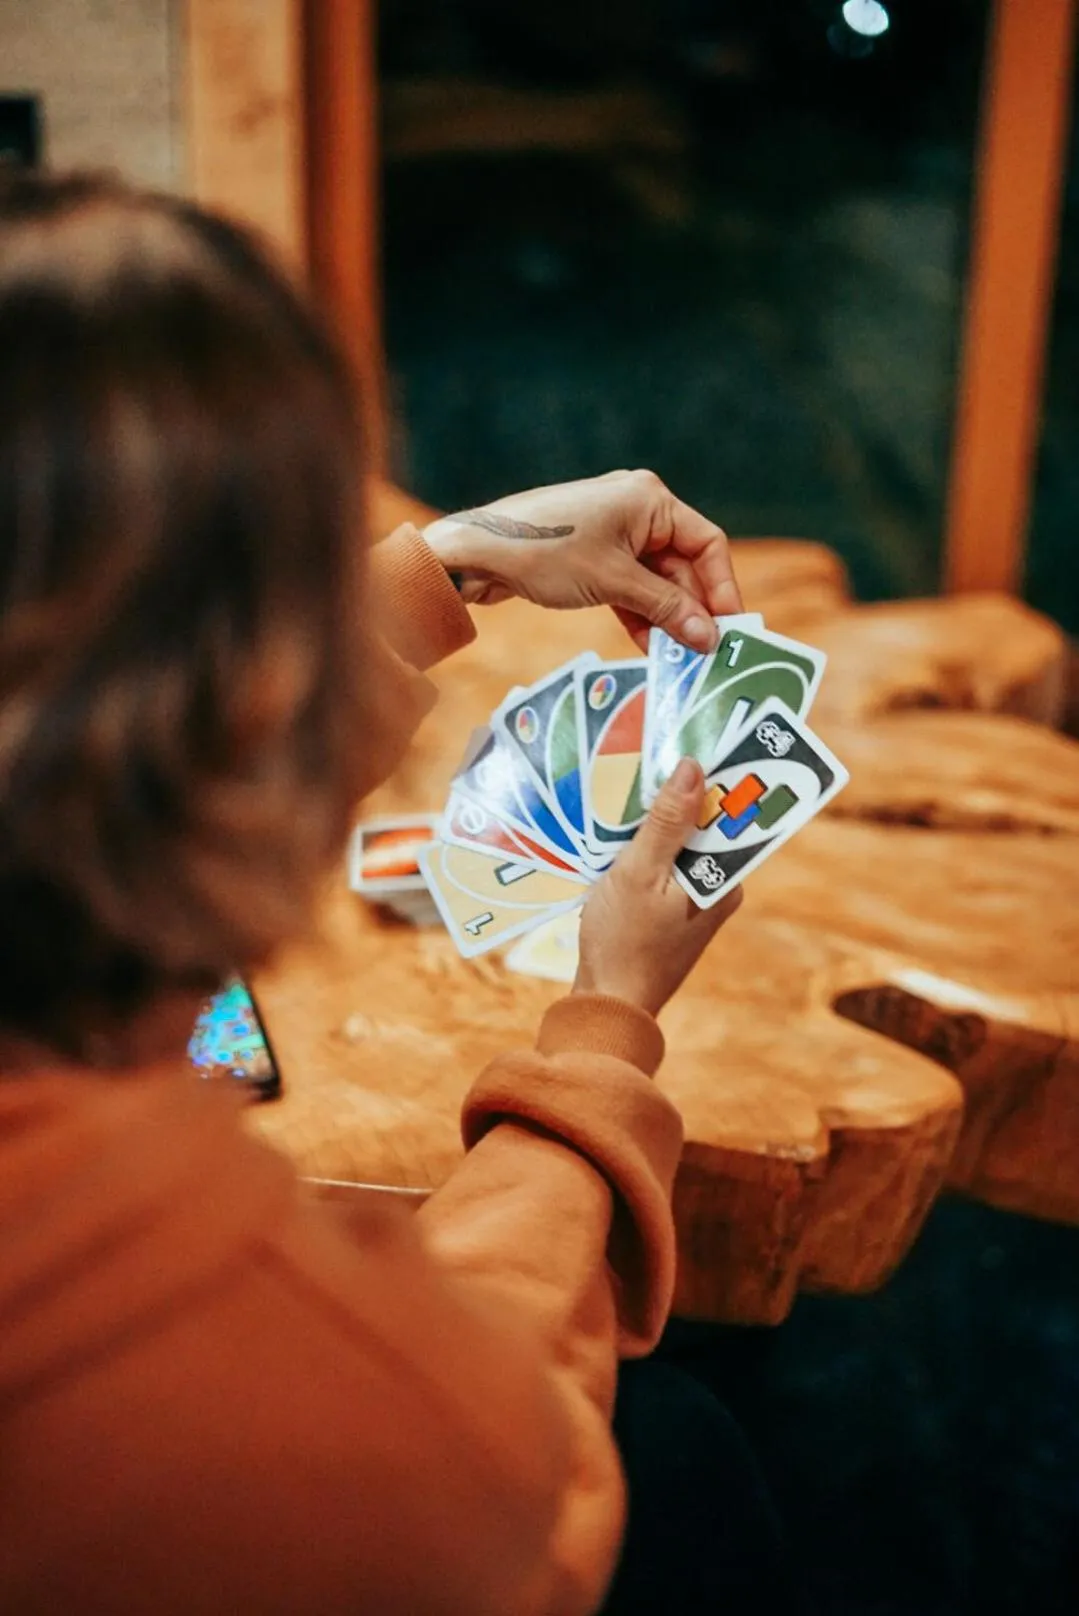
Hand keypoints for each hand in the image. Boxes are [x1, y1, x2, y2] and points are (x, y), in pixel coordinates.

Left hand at [422, 469, 740, 652]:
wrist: (476, 553)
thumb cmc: (544, 552)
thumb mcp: (613, 582)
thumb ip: (665, 608)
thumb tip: (708, 636)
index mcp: (649, 499)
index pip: (707, 543)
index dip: (721, 587)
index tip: (730, 628)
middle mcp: (637, 510)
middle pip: (683, 565)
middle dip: (692, 610)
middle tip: (705, 653)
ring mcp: (614, 534)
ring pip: (656, 581)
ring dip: (667, 618)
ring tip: (680, 658)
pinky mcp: (594, 557)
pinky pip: (631, 587)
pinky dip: (640, 614)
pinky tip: (650, 647)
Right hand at [574, 758, 742, 1016]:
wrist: (608, 1006)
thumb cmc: (624, 942)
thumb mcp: (639, 873)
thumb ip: (667, 823)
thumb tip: (694, 768)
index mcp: (724, 879)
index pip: (733, 813)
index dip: (721, 775)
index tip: (705, 737)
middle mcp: (720, 887)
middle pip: (707, 824)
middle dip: (683, 793)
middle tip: (655, 754)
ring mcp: (697, 900)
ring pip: (684, 842)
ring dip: (659, 820)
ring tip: (631, 786)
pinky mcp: (673, 910)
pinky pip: (667, 863)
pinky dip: (647, 846)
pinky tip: (619, 833)